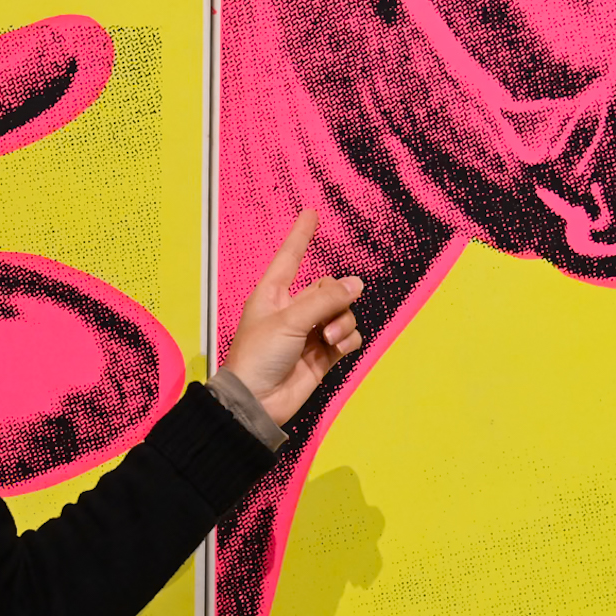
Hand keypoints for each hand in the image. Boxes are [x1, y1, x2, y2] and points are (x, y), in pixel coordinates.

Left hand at [220, 210, 363, 426]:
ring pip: (342, 313)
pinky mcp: (323, 355)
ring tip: (328, 341)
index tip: (311, 212)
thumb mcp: (289, 321)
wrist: (258, 402)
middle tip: (329, 318)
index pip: (290, 257)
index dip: (301, 235)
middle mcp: (292, 309)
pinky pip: (348, 337)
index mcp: (273, 294)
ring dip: (343, 324)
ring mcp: (309, 333)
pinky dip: (348, 341)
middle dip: (337, 299)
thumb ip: (325, 300)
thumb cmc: (258, 356)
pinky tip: (337, 349)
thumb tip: (357, 283)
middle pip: (329, 288)